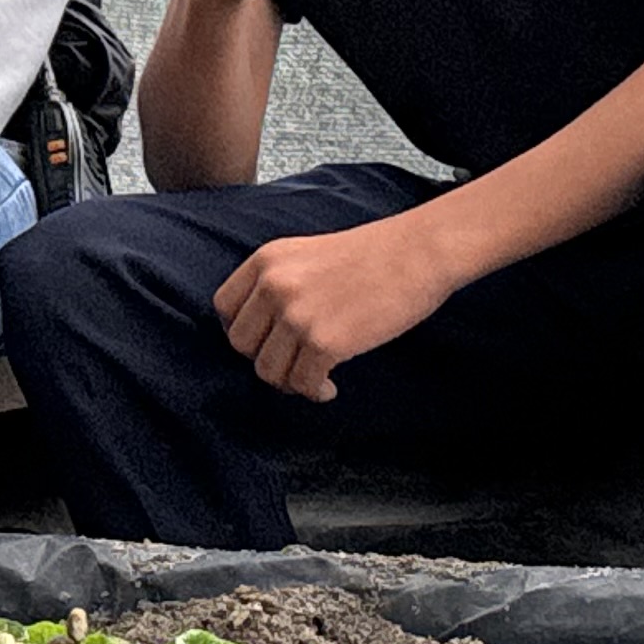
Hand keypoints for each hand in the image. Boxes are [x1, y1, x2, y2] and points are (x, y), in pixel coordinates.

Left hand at [212, 215, 462, 400]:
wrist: (418, 252)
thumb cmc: (374, 255)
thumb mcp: (308, 255)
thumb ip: (280, 283)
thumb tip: (265, 331)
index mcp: (267, 261)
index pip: (224, 307)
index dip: (244, 331)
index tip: (266, 341)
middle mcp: (273, 286)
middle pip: (241, 344)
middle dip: (266, 359)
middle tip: (294, 363)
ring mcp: (296, 315)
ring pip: (268, 370)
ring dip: (290, 381)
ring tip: (314, 377)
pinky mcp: (324, 342)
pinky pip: (302, 383)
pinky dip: (315, 391)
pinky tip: (330, 387)